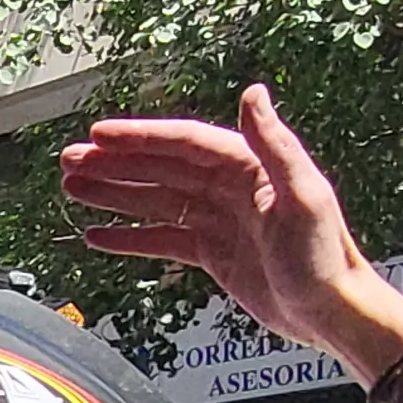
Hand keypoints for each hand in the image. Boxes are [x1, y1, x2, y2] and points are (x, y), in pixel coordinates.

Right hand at [60, 86, 402, 383]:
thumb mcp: (304, 195)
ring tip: (72, 188)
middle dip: (113, 164)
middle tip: (69, 160)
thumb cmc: (325, 256)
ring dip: (113, 193)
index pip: (184, 143)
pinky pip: (162, 237)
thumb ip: (275, 142)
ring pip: (154, 200)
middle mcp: (230, 187)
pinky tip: (98, 235)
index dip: (140, 137)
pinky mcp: (213, 253)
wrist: (333, 311)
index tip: (98, 134)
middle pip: (160, 168)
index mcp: (249, 167)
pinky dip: (130, 236)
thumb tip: (254, 92)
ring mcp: (218, 220)